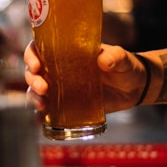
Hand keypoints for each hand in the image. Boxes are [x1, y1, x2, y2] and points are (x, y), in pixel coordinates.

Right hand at [24, 40, 147, 113]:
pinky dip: (40, 114)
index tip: (36, 64)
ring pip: (36, 89)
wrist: (135, 88)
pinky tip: (42, 119)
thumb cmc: (126, 67)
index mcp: (68, 51)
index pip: (40, 47)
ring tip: (43, 104)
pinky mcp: (67, 104)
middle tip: (43, 87)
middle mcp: (60, 68)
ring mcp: (62, 87)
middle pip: (34, 70)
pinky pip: (48, 109)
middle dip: (32, 79)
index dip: (31, 54)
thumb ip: (115, 57)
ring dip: (33, 96)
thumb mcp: (122, 58)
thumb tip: (104, 61)